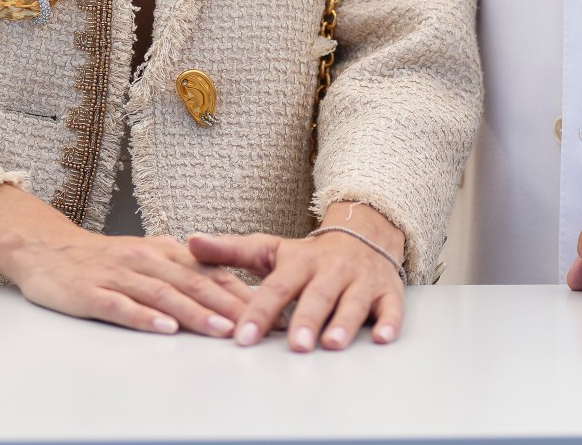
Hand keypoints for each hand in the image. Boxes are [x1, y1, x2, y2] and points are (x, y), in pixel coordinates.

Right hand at [0, 184, 248, 336]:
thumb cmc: (99, 258)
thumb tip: (226, 286)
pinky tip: (162, 328)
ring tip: (222, 331)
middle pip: (195, 284)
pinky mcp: (91, 292)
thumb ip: (183, 271)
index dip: (244, 293)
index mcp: (164, 252)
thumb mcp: (147, 256)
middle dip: (231, 306)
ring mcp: (118, 275)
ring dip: (196, 313)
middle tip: (260, 326)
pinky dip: (143, 317)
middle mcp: (146, 260)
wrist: (44, 248)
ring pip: (164, 294)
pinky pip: (120, 306)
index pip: (212, 273)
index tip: (272, 312)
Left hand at [187, 204, 407, 349]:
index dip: (259, 313)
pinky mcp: (387, 292)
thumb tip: (190, 242)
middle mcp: (331, 270)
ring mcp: (361, 281)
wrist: (364, 235)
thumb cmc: (311, 255)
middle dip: (306, 321)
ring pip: (353, 303)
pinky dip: (389, 323)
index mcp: (300, 263)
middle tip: (295, 346)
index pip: (276, 288)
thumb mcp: (270, 248)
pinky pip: (391, 308)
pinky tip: (383, 338)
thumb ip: (231, 250)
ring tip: (332, 344)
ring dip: (344, 324)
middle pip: (317, 297)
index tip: (242, 337)